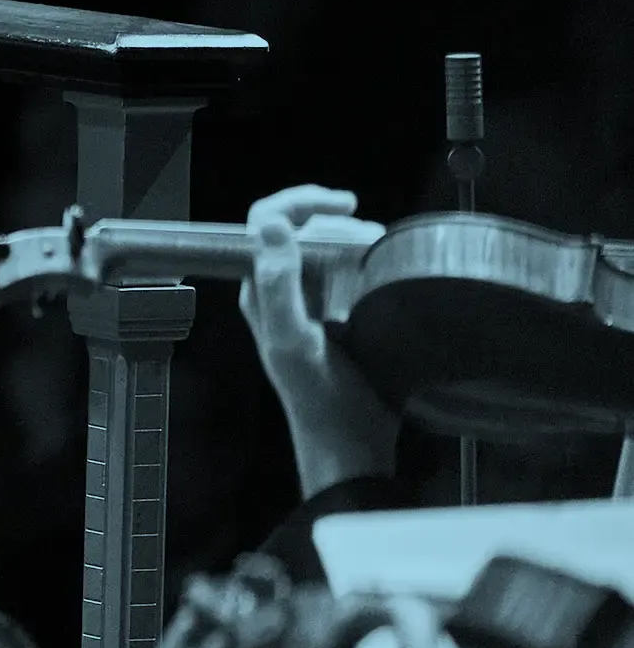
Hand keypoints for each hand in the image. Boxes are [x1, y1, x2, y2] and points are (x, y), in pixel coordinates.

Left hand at [236, 182, 397, 495]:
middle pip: (299, 230)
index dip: (302, 202)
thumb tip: (273, 226)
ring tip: (383, 248)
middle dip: (335, 220)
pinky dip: (366, 265)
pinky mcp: (335, 320)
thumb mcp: (294, 342)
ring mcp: (307, 305)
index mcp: (260, 289)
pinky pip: (345, 276)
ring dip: (353, 241)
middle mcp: (278, 291)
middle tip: (374, 234)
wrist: (350, 445)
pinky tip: (387, 271)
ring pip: (325, 251)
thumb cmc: (319, 400)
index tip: (346, 203)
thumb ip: (277, 286)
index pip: (267, 221)